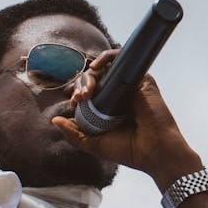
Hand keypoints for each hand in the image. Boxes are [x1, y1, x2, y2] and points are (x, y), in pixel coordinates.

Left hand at [51, 49, 201, 188]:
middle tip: (80, 97)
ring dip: (91, 73)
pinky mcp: (142, 80)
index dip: (79, 92)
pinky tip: (96, 67)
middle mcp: (120, 95)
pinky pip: (123, 60)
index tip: (75, 101)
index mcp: (109, 108)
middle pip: (95, 78)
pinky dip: (107, 57)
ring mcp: (131, 86)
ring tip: (87, 89)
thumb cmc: (128, 150)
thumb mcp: (93, 144)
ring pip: (107, 68)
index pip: (89, 91)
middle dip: (82, 84)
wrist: (153, 150)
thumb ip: (73, 133)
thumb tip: (54, 120)